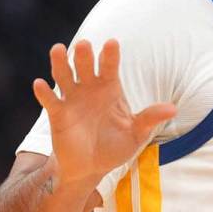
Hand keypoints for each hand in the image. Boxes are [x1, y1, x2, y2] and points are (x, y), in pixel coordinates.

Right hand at [32, 39, 175, 189]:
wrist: (90, 167)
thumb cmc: (115, 146)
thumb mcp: (136, 134)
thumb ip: (149, 118)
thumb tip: (172, 109)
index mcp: (110, 88)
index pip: (110, 67)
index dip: (110, 55)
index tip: (112, 43)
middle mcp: (89, 89)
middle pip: (86, 66)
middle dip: (84, 55)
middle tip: (84, 45)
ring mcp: (72, 100)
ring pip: (64, 76)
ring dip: (60, 63)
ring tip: (58, 50)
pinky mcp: (58, 114)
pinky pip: (50, 101)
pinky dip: (44, 93)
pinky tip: (39, 84)